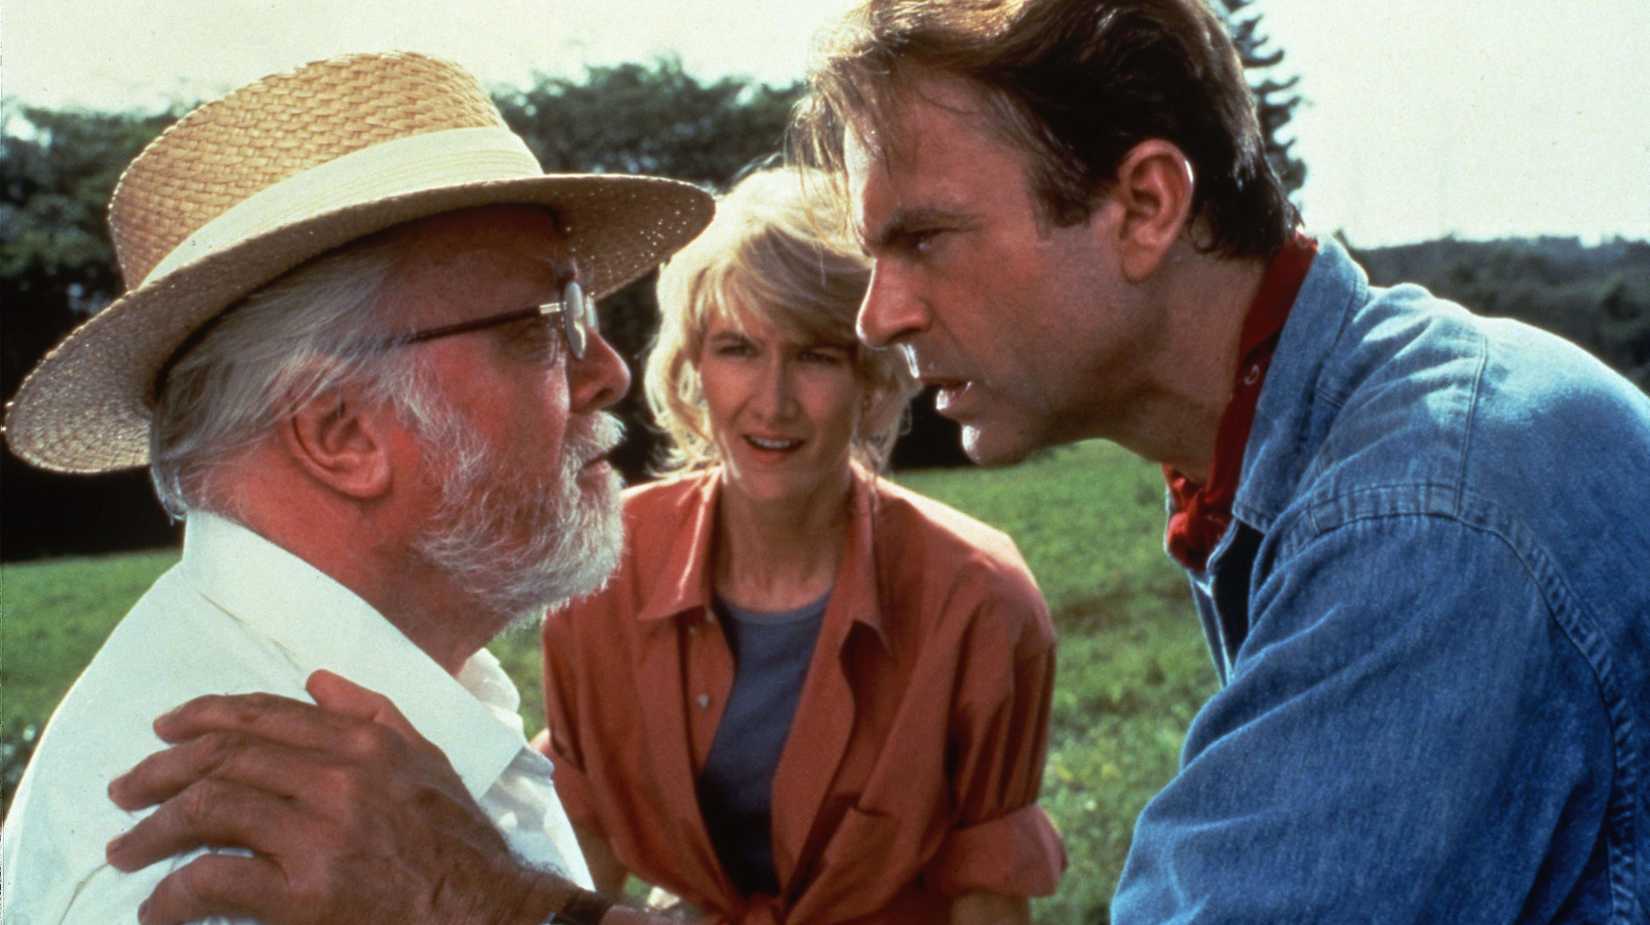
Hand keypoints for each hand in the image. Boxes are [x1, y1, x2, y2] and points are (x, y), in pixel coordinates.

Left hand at [106, 670, 568, 924]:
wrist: (489, 913)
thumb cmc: (459, 844)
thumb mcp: (428, 762)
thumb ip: (374, 714)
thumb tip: (317, 679)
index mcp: (365, 743)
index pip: (265, 716)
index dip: (204, 717)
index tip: (164, 731)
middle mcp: (338, 777)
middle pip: (225, 757)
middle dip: (161, 772)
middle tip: (124, 792)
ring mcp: (319, 834)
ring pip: (210, 810)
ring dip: (154, 830)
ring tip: (126, 849)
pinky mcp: (304, 894)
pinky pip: (215, 881)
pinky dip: (174, 894)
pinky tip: (158, 906)